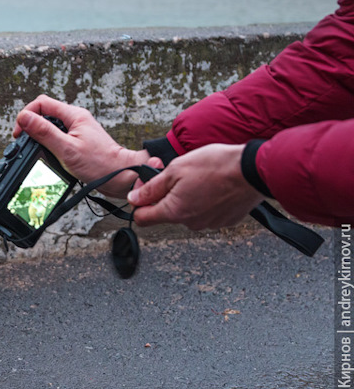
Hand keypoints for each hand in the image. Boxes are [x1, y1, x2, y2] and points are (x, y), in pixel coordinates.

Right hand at [14, 95, 148, 197]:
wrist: (122, 176)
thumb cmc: (100, 164)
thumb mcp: (66, 149)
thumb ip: (44, 132)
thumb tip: (24, 117)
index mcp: (73, 115)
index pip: (41, 104)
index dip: (26, 115)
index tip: (20, 133)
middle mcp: (75, 119)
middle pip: (44, 114)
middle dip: (31, 126)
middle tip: (24, 142)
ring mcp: (78, 130)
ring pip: (51, 126)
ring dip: (40, 137)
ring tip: (35, 150)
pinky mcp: (79, 142)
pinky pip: (58, 138)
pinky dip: (49, 146)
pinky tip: (49, 157)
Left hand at [128, 144, 264, 229]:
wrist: (254, 170)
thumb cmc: (215, 166)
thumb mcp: (176, 170)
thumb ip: (152, 188)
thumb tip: (134, 199)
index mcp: (175, 212)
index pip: (142, 218)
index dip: (139, 201)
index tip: (146, 187)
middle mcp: (191, 223)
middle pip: (166, 212)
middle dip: (166, 194)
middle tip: (176, 172)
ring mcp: (210, 223)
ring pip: (188, 211)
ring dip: (187, 195)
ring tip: (200, 176)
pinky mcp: (226, 220)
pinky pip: (207, 211)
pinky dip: (206, 199)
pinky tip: (214, 184)